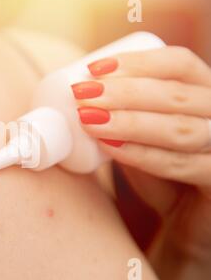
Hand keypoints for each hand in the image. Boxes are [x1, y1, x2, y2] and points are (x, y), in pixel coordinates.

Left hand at [72, 46, 210, 279]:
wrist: (187, 217)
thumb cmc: (162, 167)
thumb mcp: (143, 132)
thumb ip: (126, 112)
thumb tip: (81, 93)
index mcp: (204, 92)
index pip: (178, 64)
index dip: (136, 62)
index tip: (93, 69)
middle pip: (176, 94)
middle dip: (125, 92)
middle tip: (84, 94)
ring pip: (179, 129)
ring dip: (129, 122)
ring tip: (89, 119)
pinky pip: (181, 164)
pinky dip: (141, 154)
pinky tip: (110, 146)